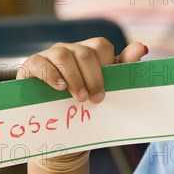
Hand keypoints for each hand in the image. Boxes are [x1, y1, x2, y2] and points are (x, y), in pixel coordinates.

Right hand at [17, 38, 147, 103]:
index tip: (105, 91)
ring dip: (74, 77)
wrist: (61, 128)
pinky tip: (59, 88)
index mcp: (89, 52)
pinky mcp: (31, 65)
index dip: (106, 66)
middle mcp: (70, 49)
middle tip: (95, 100)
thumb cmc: (87, 103)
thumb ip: (123, 67)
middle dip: (92, 77)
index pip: (101, 46)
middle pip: (84, 52)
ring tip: (79, 98)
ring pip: (63, 55)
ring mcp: (50, 55)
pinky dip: (50, 75)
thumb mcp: (107, 87)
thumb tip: (141, 47)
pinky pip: (39, 62)